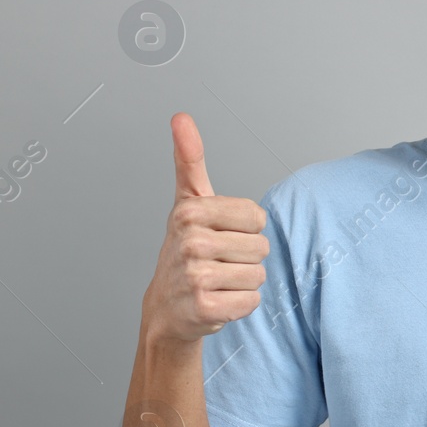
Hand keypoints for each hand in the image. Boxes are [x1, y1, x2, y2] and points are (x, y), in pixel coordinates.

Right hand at [142, 113, 270, 344]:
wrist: (166, 308)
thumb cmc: (185, 250)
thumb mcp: (187, 202)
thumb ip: (189, 159)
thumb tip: (181, 117)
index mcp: (191, 212)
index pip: (257, 218)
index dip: (245, 230)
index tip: (220, 235)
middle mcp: (191, 242)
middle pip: (261, 248)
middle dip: (245, 258)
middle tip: (217, 262)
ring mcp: (196, 277)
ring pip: (258, 276)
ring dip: (243, 282)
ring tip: (217, 281)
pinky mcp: (206, 309)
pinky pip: (251, 302)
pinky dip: (240, 306)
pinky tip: (217, 300)